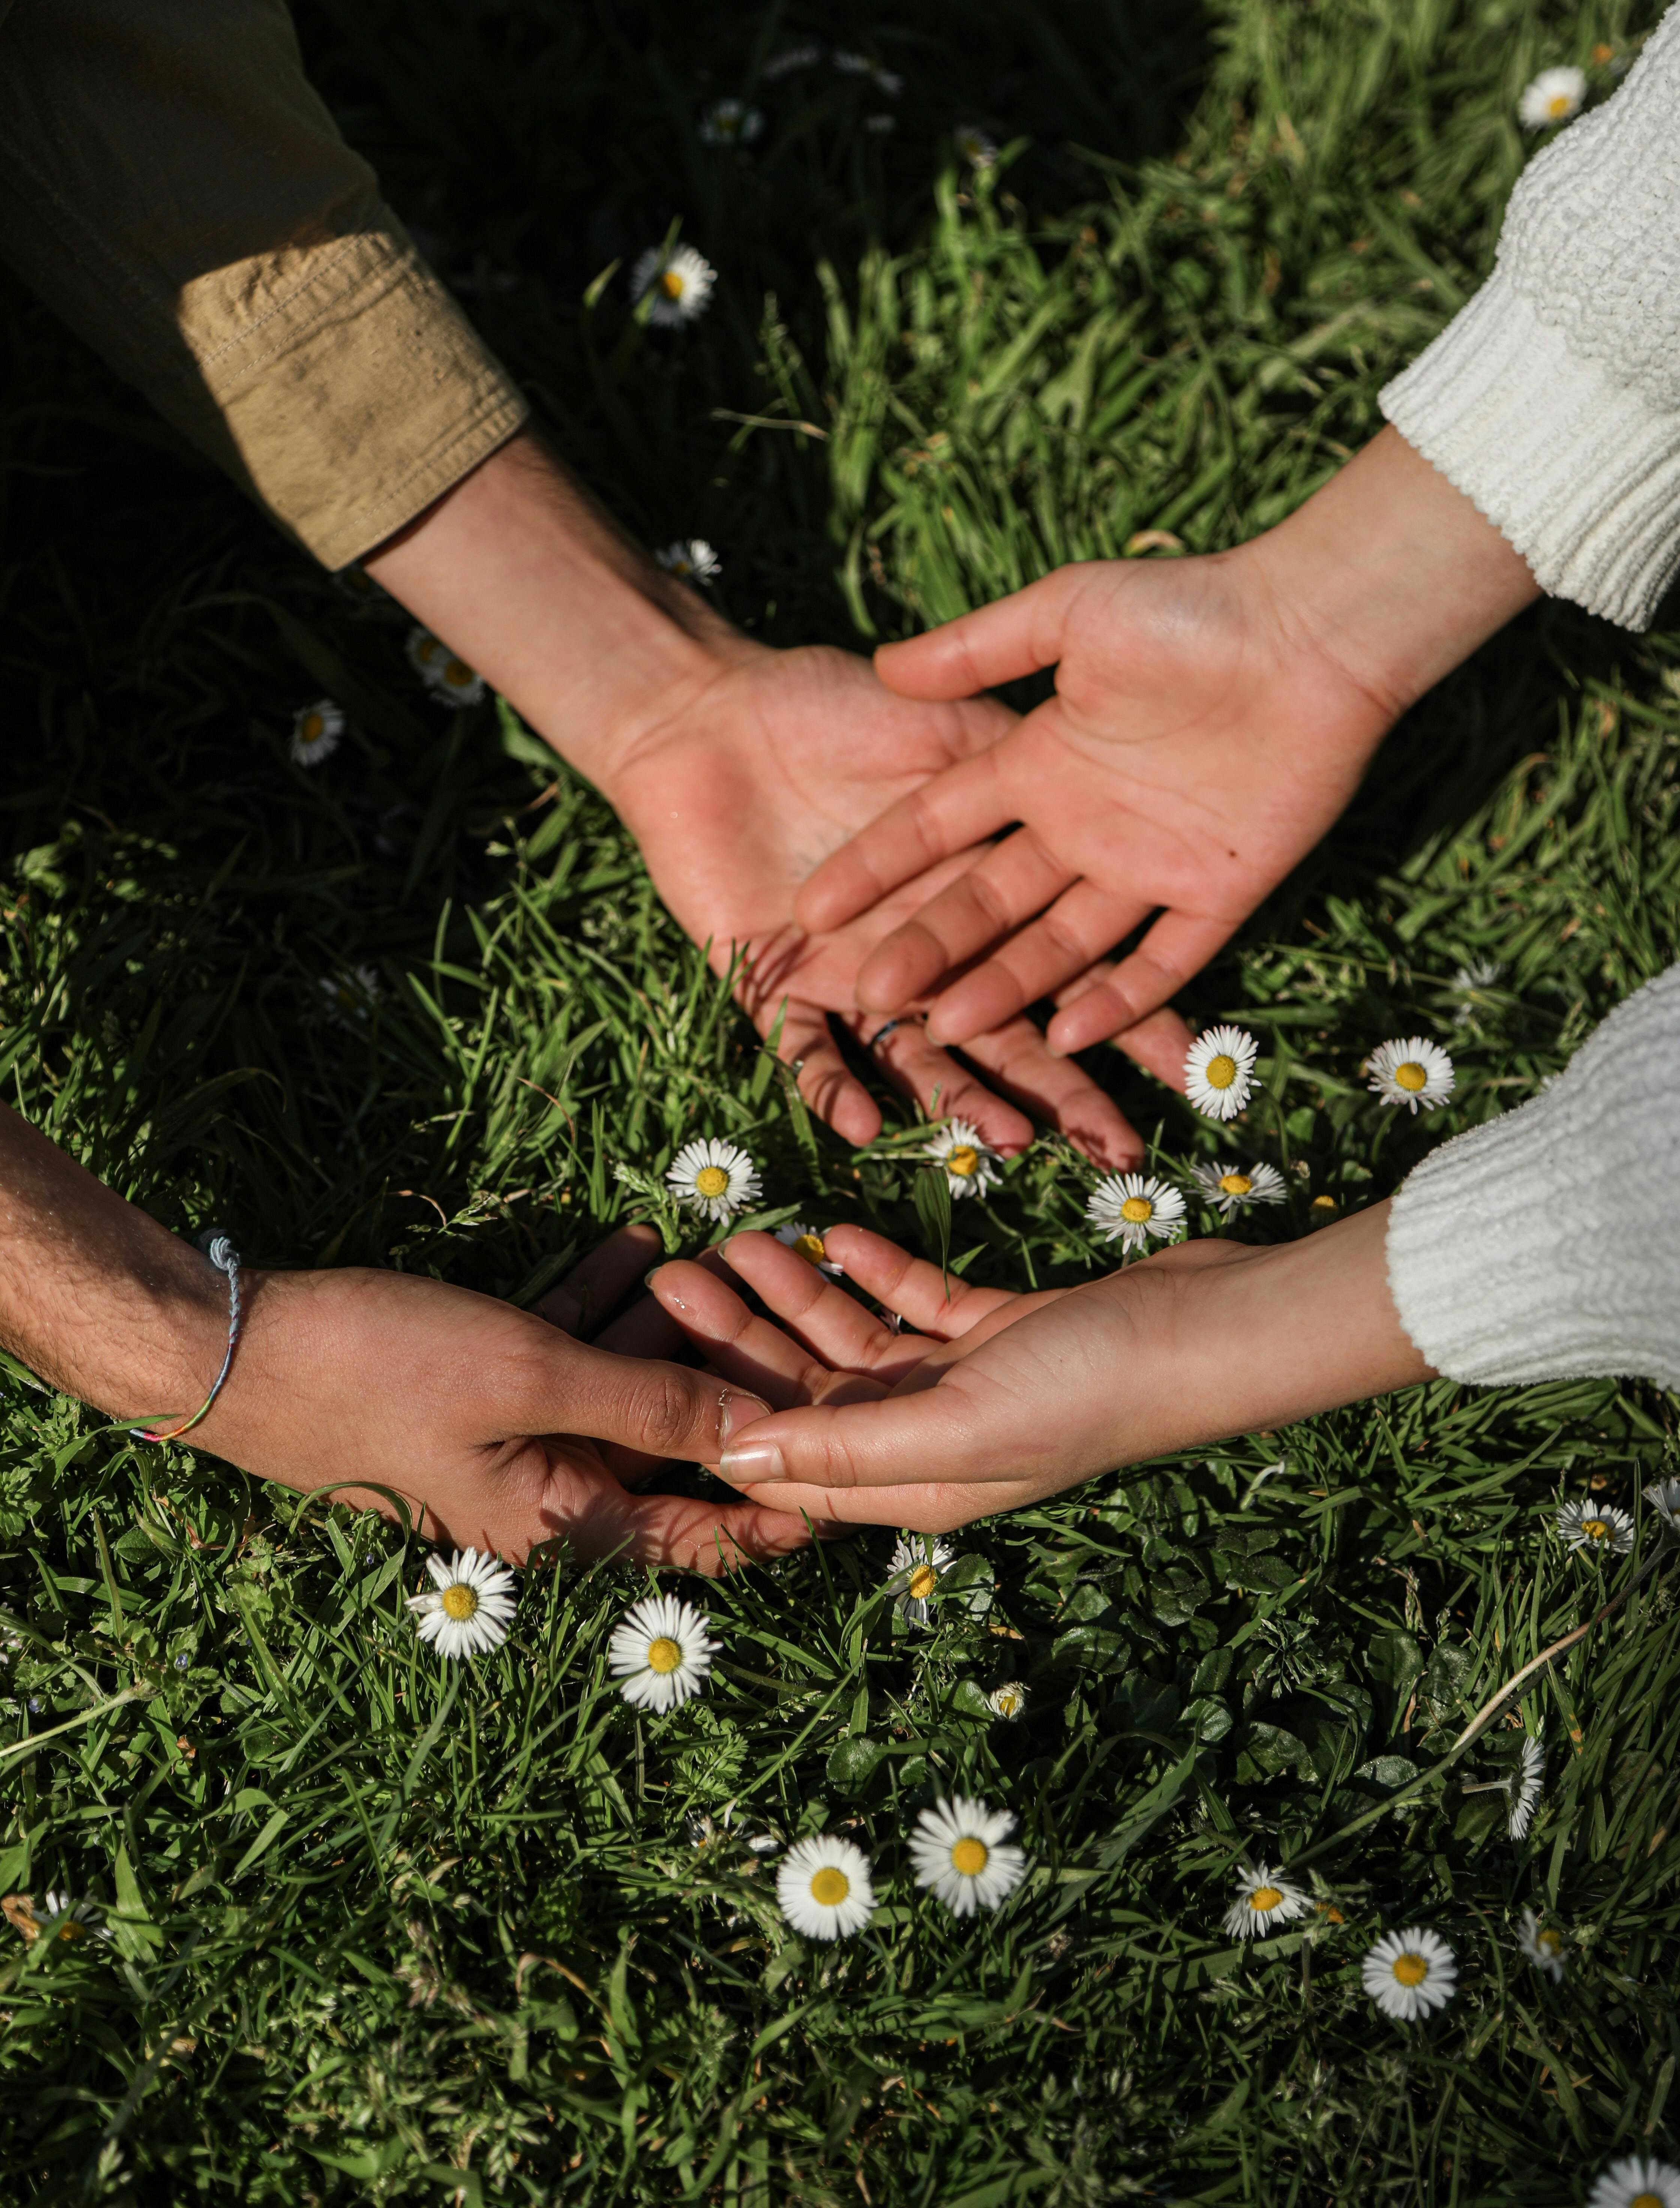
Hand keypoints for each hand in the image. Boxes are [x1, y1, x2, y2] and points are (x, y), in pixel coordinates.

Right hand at [189, 1225, 822, 1571]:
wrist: (234, 1347)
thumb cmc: (381, 1368)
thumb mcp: (532, 1377)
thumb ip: (648, 1406)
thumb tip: (758, 1437)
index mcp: (561, 1525)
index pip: (699, 1540)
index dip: (778, 1507)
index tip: (848, 1462)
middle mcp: (543, 1498)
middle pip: (667, 1456)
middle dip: (726, 1387)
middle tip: (793, 1323)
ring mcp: (509, 1444)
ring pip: (617, 1392)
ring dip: (665, 1330)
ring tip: (723, 1260)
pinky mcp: (476, 1392)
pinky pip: (562, 1352)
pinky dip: (599, 1304)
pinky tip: (641, 1243)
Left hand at [365, 433, 1182, 1170]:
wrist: (707, 713)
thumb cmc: (828, 704)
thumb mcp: (945, 725)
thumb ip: (1013, 763)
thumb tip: (1103, 789)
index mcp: (976, 891)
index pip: (1064, 962)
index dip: (1121, 1013)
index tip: (1181, 1067)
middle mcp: (925, 949)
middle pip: (1006, 1031)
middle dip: (1062, 1091)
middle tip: (1116, 1147)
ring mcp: (851, 976)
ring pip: (917, 1060)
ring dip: (962, 1104)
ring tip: (1008, 1147)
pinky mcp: (772, 986)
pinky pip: (804, 1054)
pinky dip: (832, 1090)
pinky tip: (867, 1130)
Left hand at [650, 1207, 1428, 1531]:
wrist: (1212, 1331)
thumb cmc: (1092, 1388)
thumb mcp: (954, 1423)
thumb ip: (841, 1444)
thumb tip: (728, 1460)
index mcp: (910, 1484)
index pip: (782, 1471)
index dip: (711, 1428)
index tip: (646, 1374)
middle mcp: (929, 1443)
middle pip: (806, 1396)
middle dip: (738, 1341)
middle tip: (673, 1276)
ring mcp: (966, 1386)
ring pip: (852, 1344)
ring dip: (796, 1296)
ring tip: (740, 1239)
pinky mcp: (999, 1334)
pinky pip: (914, 1305)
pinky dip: (874, 1271)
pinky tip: (835, 1232)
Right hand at [794, 427, 1540, 1054]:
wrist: (1314, 631)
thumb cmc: (1191, 608)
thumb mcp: (1069, 611)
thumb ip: (980, 647)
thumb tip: (886, 667)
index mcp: (1039, 763)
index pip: (938, 826)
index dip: (877, 865)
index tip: (811, 905)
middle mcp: (1082, 826)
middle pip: (988, 901)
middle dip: (928, 946)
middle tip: (867, 990)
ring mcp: (1147, 865)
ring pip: (1061, 945)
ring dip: (1006, 988)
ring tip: (946, 1031)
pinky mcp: (1216, 892)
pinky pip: (1160, 962)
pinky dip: (1119, 1000)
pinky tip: (1065, 1035)